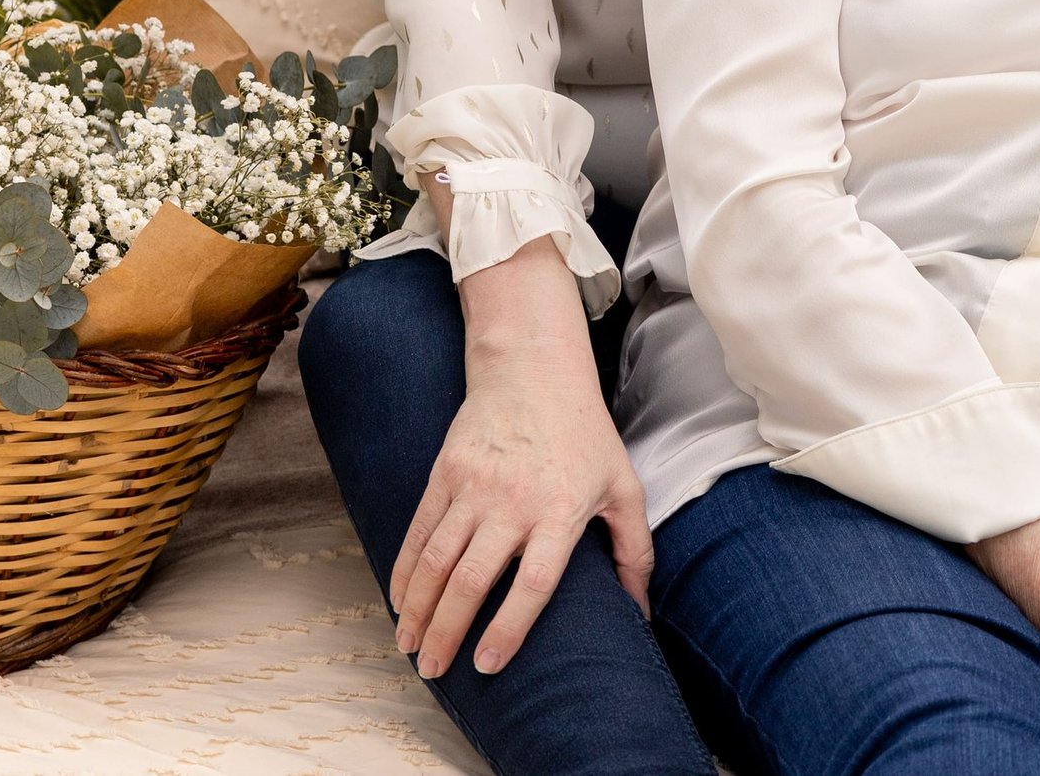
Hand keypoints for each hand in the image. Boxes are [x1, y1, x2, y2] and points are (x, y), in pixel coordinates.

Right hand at [392, 241, 650, 679]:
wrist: (535, 371)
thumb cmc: (586, 435)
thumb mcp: (623, 487)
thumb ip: (633, 552)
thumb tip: (640, 612)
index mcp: (561, 510)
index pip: (533, 583)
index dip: (509, 628)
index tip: (487, 665)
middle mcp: (514, 501)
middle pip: (472, 580)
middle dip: (447, 632)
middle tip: (433, 670)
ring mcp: (474, 486)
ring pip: (436, 560)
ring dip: (417, 610)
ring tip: (409, 646)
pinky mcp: (445, 472)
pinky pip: (418, 531)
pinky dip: (403, 571)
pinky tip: (398, 602)